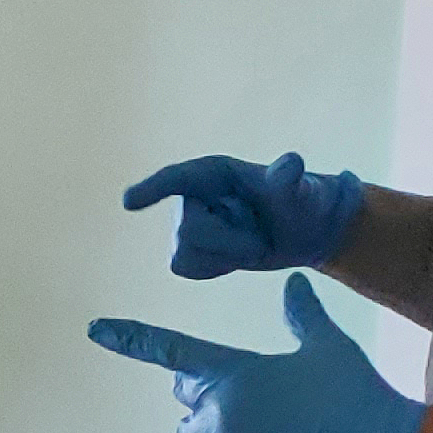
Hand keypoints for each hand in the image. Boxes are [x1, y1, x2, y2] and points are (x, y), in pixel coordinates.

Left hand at [89, 277, 426, 432]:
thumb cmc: (358, 397)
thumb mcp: (328, 347)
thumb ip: (302, 314)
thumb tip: (293, 281)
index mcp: (237, 370)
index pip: (172, 350)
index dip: (130, 338)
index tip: (95, 329)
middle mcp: (221, 410)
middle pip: (186, 395)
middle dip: (210, 393)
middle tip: (258, 399)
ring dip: (209, 432)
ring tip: (261, 432)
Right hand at [122, 153, 364, 278]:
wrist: (304, 231)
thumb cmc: (303, 202)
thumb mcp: (302, 191)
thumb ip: (290, 179)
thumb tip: (290, 164)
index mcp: (214, 172)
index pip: (176, 180)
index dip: (152, 190)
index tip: (129, 202)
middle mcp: (192, 194)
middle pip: (188, 233)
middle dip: (230, 244)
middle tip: (260, 238)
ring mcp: (186, 222)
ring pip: (185, 255)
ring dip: (225, 258)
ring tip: (249, 244)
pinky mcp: (186, 248)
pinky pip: (185, 268)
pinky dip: (215, 268)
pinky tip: (235, 256)